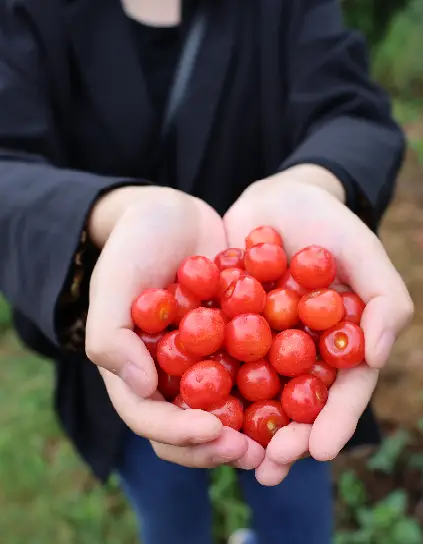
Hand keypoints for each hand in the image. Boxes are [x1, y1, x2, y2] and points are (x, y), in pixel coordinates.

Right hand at [85, 186, 263, 468]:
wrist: (174, 214)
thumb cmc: (136, 244)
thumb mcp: (114, 280)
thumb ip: (112, 335)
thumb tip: (141, 386)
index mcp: (138, 371)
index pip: (150, 419)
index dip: (178, 435)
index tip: (211, 431)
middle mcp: (174, 377)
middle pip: (194, 429)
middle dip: (222, 446)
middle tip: (256, 452)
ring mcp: (208, 362)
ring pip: (232, 410)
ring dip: (256, 431)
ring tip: (288, 438)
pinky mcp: (240, 343)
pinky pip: (261, 372)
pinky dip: (281, 386)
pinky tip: (310, 391)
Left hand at [224, 165, 412, 484]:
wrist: (274, 200)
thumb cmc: (326, 223)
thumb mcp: (363, 251)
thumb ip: (382, 299)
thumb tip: (374, 352)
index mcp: (337, 346)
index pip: (342, 393)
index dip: (333, 423)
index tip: (319, 449)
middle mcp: (299, 354)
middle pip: (296, 405)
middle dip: (285, 437)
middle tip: (270, 464)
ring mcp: (261, 346)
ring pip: (253, 394)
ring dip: (243, 426)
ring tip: (229, 450)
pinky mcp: (225, 332)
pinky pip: (215, 361)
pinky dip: (206, 384)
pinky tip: (191, 407)